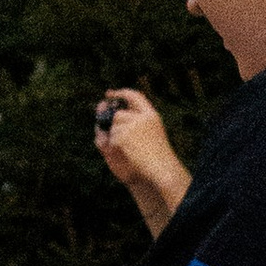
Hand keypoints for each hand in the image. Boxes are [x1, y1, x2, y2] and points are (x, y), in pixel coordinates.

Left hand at [94, 89, 189, 233]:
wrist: (162, 172)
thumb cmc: (154, 159)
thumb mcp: (148, 134)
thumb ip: (131, 121)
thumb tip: (103, 107)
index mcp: (152, 116)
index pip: (134, 96)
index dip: (120, 93)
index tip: (109, 94)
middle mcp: (142, 117)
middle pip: (118, 115)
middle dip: (115, 126)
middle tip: (123, 140)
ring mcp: (132, 126)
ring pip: (113, 128)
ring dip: (116, 139)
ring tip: (132, 152)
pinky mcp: (122, 136)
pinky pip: (110, 139)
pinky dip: (114, 147)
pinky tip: (128, 155)